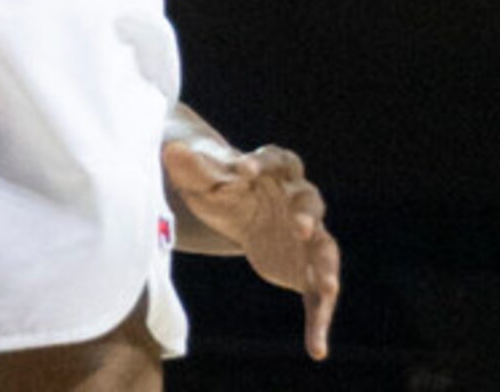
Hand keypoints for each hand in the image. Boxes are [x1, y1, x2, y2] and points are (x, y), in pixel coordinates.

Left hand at [163, 137, 340, 360]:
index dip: (263, 163)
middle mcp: (298, 201)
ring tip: (326, 285)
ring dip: (326, 266)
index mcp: (273, 170)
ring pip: (325, 248)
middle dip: (307, 214)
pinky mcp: (307, 269)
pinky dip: (320, 322)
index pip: (275, 160)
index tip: (244, 170)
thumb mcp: (204, 180)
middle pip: (310, 202)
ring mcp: (307, 236)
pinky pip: (318, 297)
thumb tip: (172, 150)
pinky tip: (317, 348)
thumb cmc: (222, 187)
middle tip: (301, 226)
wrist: (238, 212)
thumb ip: (193, 168)